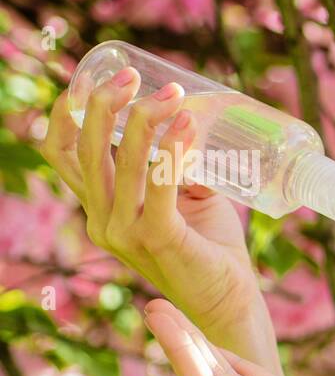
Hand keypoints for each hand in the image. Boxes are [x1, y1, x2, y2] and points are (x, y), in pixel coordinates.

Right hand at [41, 67, 263, 336]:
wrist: (231, 301)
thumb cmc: (211, 247)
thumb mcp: (188, 197)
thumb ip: (177, 165)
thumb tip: (188, 124)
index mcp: (100, 208)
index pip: (62, 153)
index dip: (67, 112)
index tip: (92, 76)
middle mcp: (101, 220)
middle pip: (85, 149)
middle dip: (105, 103)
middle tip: (133, 74)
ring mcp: (125, 233)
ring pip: (122, 162)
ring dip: (145, 120)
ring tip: (173, 94)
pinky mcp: (158, 240)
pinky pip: (160, 184)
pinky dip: (171, 150)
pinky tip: (186, 125)